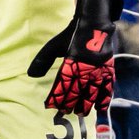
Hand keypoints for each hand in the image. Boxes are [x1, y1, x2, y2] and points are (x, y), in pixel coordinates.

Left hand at [27, 0, 116, 116]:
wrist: (94, 23)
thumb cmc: (71, 35)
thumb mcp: (54, 45)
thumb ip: (43, 60)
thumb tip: (30, 74)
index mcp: (71, 60)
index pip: (62, 82)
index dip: (57, 95)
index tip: (51, 106)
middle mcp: (86, 66)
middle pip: (77, 89)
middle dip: (70, 103)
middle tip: (65, 113)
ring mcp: (99, 68)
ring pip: (92, 90)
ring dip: (86, 104)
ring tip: (80, 114)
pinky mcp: (108, 68)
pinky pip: (108, 87)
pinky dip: (104, 98)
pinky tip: (100, 109)